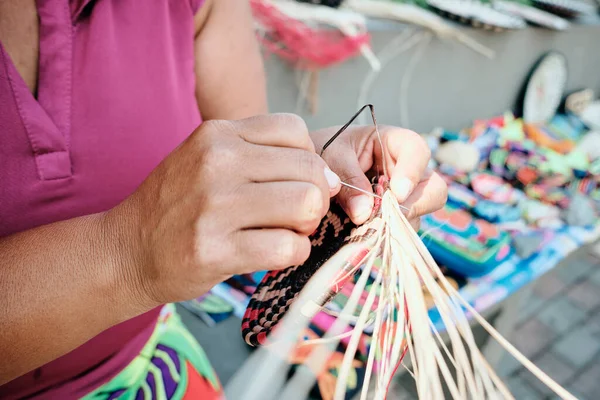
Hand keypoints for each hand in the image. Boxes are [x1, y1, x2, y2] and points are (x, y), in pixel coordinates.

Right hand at [110, 114, 340, 305]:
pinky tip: (274, 255)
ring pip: (306, 205)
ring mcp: (214, 206)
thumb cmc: (177, 206)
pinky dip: (294, 254)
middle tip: (297, 216)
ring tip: (286, 233)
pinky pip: (288, 247)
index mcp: (217, 134)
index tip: (298, 184)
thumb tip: (327, 175)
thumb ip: (258, 155)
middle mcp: (216, 162)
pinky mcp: (215, 250)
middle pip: (308, 170)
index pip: (295, 131)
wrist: (125, 250)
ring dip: (307, 226)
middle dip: (315, 197)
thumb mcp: (205, 160)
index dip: (309, 161)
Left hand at [311, 125, 446, 229]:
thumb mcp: (331, 158)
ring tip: (362, 225)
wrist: (307, 172)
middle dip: (414, 205)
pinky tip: (361, 233)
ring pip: (417, 215)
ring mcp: (401, 198)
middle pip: (433, 189)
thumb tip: (365, 213)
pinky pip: (399, 232)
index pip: (417, 151)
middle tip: (384, 216)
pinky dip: (384, 235)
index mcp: (391, 143)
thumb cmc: (323, 153)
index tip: (396, 193)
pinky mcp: (391, 218)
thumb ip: (348, 181)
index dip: (413, 172)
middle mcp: (403, 171)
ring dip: (394, 224)